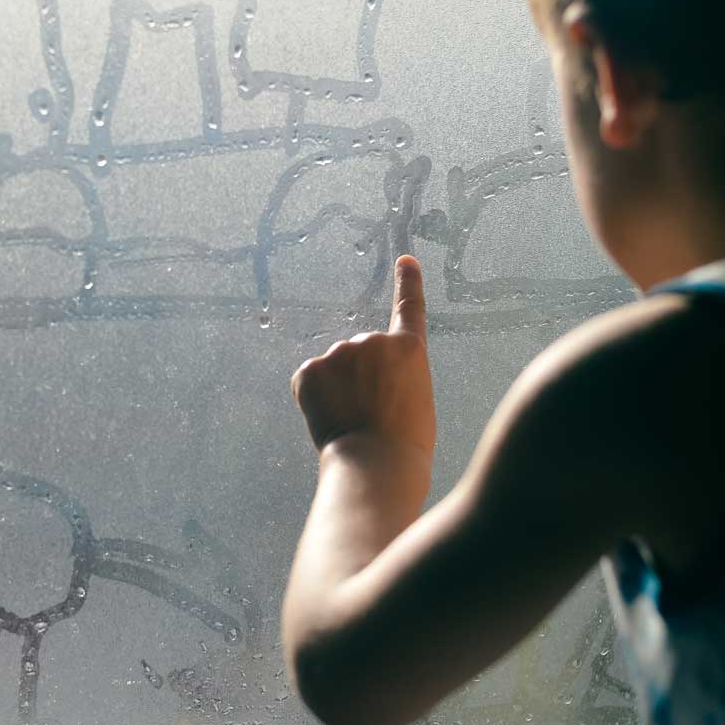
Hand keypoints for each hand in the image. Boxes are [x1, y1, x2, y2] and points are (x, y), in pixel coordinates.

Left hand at [291, 255, 436, 462]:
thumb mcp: (415, 401)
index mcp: (409, 349)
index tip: (405, 260)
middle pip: (361, 356)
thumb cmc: (404, 446)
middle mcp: (373, 341)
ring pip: (334, 371)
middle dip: (360, 380)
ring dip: (337, 392)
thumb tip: (367, 380)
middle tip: (371, 416)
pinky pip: (308, 382)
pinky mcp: (309, 369)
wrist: (376, 464)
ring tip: (353, 422)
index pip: (409, 307)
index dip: (408, 282)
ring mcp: (339, 352)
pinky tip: (328, 420)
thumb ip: (394, 377)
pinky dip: (313, 401)